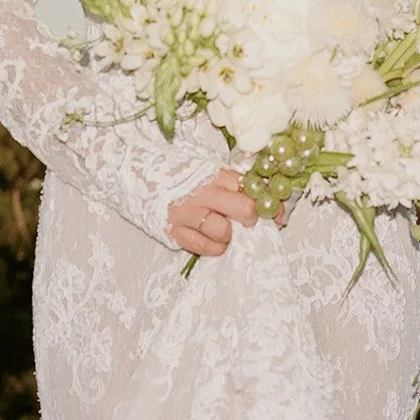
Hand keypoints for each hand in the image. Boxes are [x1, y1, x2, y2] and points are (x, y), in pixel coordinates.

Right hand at [166, 167, 280, 257]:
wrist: (140, 174)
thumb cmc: (183, 176)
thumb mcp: (209, 171)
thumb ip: (234, 183)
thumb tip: (269, 195)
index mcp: (214, 174)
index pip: (250, 187)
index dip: (269, 202)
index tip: (278, 213)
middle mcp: (202, 192)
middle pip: (243, 208)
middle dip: (251, 217)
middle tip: (248, 221)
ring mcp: (187, 212)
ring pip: (222, 231)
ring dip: (228, 235)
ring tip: (223, 231)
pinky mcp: (173, 230)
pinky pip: (202, 247)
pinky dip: (212, 247)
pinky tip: (210, 240)